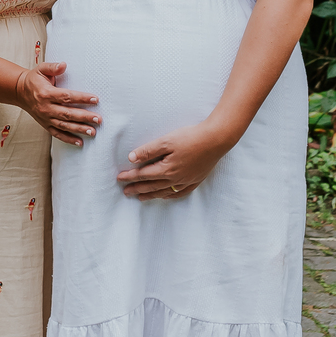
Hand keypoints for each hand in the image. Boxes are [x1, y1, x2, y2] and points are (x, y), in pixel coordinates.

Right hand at [15, 62, 100, 145]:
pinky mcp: (45, 125)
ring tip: (92, 131)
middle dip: (84, 117)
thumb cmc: (34, 79)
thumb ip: (53, 67)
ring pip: (64, 125)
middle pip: (67, 113)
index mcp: (46, 93)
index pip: (67, 97)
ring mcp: (46, 118)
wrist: (20, 92)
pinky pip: (58, 134)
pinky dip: (69, 139)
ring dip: (79, 129)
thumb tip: (64, 65)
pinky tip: (80, 142)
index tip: (95, 99)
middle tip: (98, 119)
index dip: (81, 98)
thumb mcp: (41, 69)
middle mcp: (46, 108)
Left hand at [116, 119, 234, 198]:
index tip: (119, 178)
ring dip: (150, 195)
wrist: (216, 140)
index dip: (130, 176)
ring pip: (164, 192)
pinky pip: (179, 193)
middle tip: (125, 192)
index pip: (143, 175)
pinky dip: (169, 196)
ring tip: (140, 198)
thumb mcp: (166, 141)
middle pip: (151, 186)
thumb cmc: (190, 138)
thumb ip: (148, 150)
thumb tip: (131, 158)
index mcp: (166, 169)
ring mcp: (186, 181)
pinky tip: (165, 196)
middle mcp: (175, 179)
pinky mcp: (195, 180)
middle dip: (137, 189)